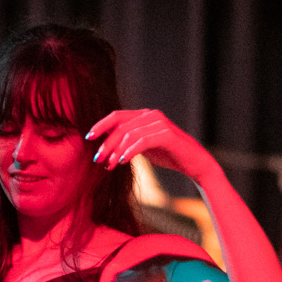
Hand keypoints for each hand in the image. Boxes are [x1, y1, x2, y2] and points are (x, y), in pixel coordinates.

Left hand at [86, 109, 216, 180]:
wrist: (194, 163)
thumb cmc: (167, 155)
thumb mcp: (143, 146)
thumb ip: (127, 141)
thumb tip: (104, 145)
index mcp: (144, 115)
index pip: (117, 116)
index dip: (100, 125)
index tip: (88, 138)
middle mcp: (152, 115)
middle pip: (120, 126)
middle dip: (106, 144)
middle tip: (97, 159)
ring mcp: (160, 123)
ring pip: (129, 135)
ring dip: (115, 151)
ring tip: (109, 165)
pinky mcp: (167, 135)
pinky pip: (142, 142)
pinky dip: (129, 152)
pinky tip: (122, 162)